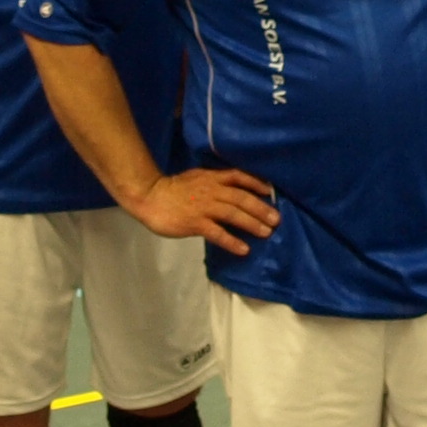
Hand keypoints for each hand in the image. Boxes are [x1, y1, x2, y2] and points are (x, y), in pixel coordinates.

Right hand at [132, 164, 278, 255]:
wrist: (149, 196)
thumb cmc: (172, 189)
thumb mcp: (196, 179)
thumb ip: (214, 183)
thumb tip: (232, 191)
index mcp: (212, 178)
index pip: (239, 176)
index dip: (257, 183)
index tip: (272, 191)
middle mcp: (211, 191)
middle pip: (241, 198)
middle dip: (261, 208)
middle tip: (277, 219)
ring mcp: (203, 207)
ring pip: (233, 214)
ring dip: (252, 223)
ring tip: (267, 232)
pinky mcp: (195, 223)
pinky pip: (217, 233)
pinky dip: (232, 241)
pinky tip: (244, 249)